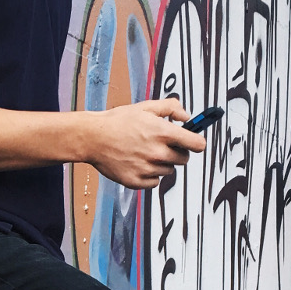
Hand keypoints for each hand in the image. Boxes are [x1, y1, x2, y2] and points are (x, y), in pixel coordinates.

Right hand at [86, 100, 207, 188]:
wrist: (93, 138)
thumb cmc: (118, 121)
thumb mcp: (146, 106)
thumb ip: (171, 107)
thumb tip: (187, 117)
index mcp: (162, 133)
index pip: (196, 145)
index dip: (197, 143)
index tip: (194, 142)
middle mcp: (157, 153)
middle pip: (184, 160)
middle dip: (178, 152)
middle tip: (163, 145)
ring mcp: (147, 169)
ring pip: (168, 171)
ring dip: (162, 163)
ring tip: (145, 152)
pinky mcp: (137, 181)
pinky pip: (154, 183)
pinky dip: (150, 175)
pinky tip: (138, 163)